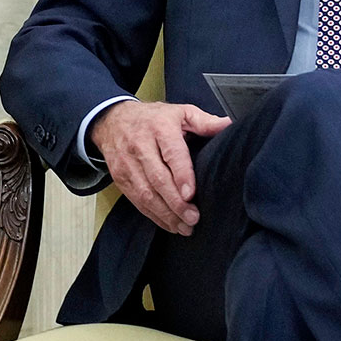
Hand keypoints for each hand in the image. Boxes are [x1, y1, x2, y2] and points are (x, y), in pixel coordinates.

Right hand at [90, 100, 232, 237]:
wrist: (111, 121)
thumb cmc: (152, 119)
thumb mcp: (179, 113)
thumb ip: (204, 122)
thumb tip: (229, 125)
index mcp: (159, 128)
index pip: (171, 154)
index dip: (181, 175)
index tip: (191, 194)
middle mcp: (141, 146)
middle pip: (158, 179)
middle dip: (176, 203)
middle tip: (193, 218)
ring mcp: (128, 164)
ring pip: (146, 194)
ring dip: (166, 214)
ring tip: (185, 227)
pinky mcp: (121, 178)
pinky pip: (137, 201)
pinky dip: (153, 215)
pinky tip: (169, 224)